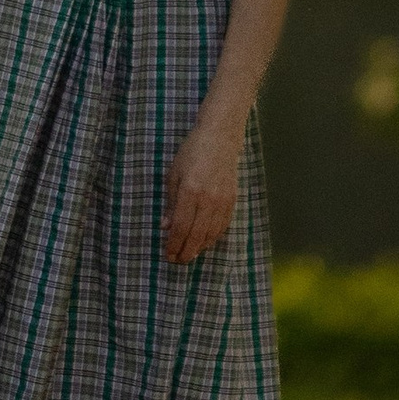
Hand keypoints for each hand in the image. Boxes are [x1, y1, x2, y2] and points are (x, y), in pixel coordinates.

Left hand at [162, 108, 245, 263]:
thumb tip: (166, 227)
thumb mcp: (173, 175)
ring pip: (210, 234)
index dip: (174, 244)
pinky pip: (222, 226)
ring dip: (199, 247)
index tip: (168, 254)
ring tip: (189, 254)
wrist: (220, 139)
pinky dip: (212, 238)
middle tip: (177, 261)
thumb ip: (171, 203)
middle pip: (196, 235)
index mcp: (190, 191)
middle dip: (186, 251)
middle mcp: (208, 199)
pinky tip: (204, 242)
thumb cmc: (191, 154)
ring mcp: (222, 201)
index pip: (181, 227)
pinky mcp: (232, 200)